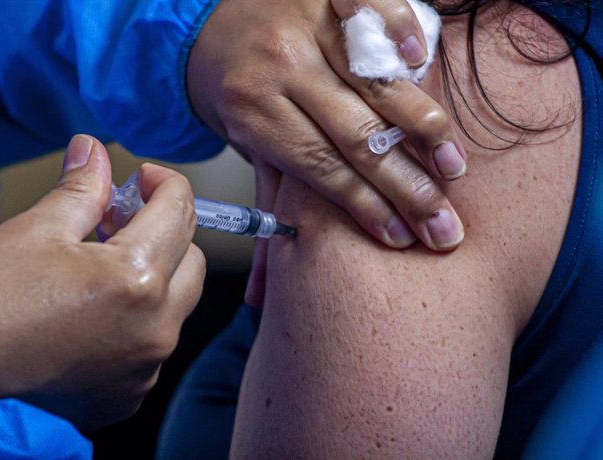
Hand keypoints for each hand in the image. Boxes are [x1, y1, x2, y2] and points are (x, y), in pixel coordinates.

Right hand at [0, 135, 204, 429]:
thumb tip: (94, 150)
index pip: (179, 213)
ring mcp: (146, 365)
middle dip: (166, 231)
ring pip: (178, 303)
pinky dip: (140, 317)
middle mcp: (156, 328)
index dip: (165, 183)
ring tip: (105, 264)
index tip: (144, 177)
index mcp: (138, 280)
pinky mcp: (130, 391)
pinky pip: (154, 341)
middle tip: (122, 220)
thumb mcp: (36, 229)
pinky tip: (99, 308)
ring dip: (156, 274)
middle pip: (192, 260)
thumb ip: (82, 188)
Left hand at [188, 0, 465, 251]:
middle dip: (406, 186)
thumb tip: (258, 294)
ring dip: (421, 126)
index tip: (404, 237)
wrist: (206, 21)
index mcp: (253, 112)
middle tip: (444, 224)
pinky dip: (403, 34)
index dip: (366, 206)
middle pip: (357, 135)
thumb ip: (267, 206)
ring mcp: (306, 23)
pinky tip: (426, 65)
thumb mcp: (245, 148)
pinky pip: (374, 8)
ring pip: (376, 82)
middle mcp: (280, 66)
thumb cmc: (236, 93)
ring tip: (452, 168)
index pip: (322, 168)